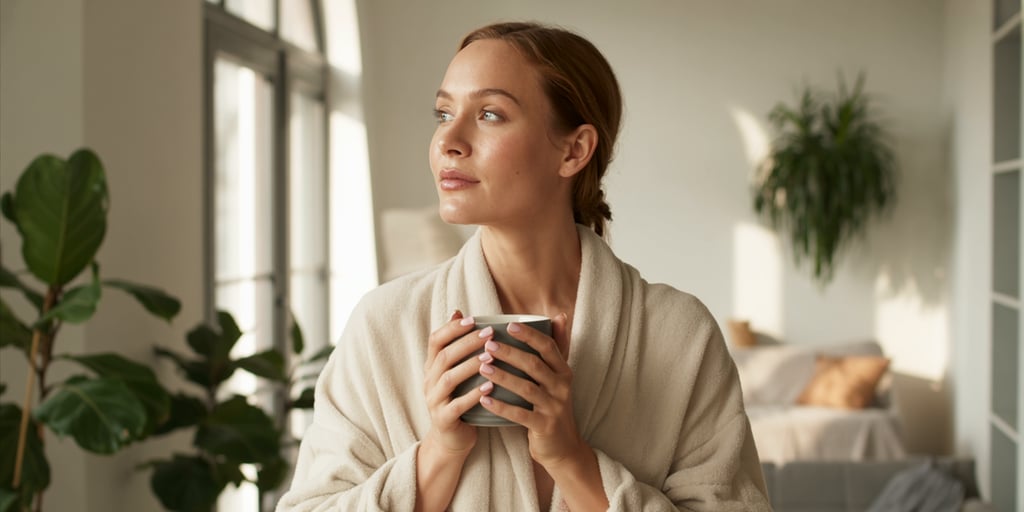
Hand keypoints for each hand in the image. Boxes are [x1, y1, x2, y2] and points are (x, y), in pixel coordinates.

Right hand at [422, 310, 491, 454]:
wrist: (451, 439)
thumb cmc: (459, 399)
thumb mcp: (455, 371)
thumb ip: (456, 345)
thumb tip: (459, 311)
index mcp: (432, 366)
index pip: (435, 340)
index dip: (452, 328)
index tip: (473, 319)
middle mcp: (429, 381)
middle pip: (444, 356)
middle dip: (467, 343)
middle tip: (490, 334)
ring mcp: (434, 400)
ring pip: (449, 379)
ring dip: (470, 366)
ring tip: (490, 357)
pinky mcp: (443, 419)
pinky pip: (457, 405)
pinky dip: (472, 395)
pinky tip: (490, 387)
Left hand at [476, 313, 586, 466]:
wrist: (562, 446)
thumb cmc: (553, 405)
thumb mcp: (558, 376)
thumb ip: (557, 348)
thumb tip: (559, 315)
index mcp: (564, 371)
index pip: (548, 346)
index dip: (529, 334)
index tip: (509, 324)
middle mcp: (562, 387)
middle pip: (535, 365)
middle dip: (510, 353)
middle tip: (487, 344)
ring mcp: (554, 407)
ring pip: (527, 389)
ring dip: (503, 377)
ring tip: (482, 367)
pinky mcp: (544, 426)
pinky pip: (521, 415)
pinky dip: (502, 406)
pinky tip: (484, 398)